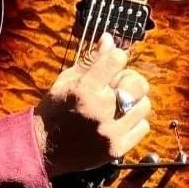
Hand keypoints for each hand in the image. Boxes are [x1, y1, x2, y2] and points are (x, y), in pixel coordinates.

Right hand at [33, 35, 150, 176]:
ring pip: (144, 106)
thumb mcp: (67, 80)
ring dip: (134, 102)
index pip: (117, 59)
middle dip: (130, 80)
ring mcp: (109, 131)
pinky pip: (143, 127)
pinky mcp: (116, 149)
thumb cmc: (56, 108)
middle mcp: (99, 109)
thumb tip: (109, 38)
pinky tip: (120, 122)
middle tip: (119, 86)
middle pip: (138, 83)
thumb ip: (91, 60)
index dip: (117, 58)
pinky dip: (135, 123)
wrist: (45, 147)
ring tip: (119, 105)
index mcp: (84, 89)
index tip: (113, 62)